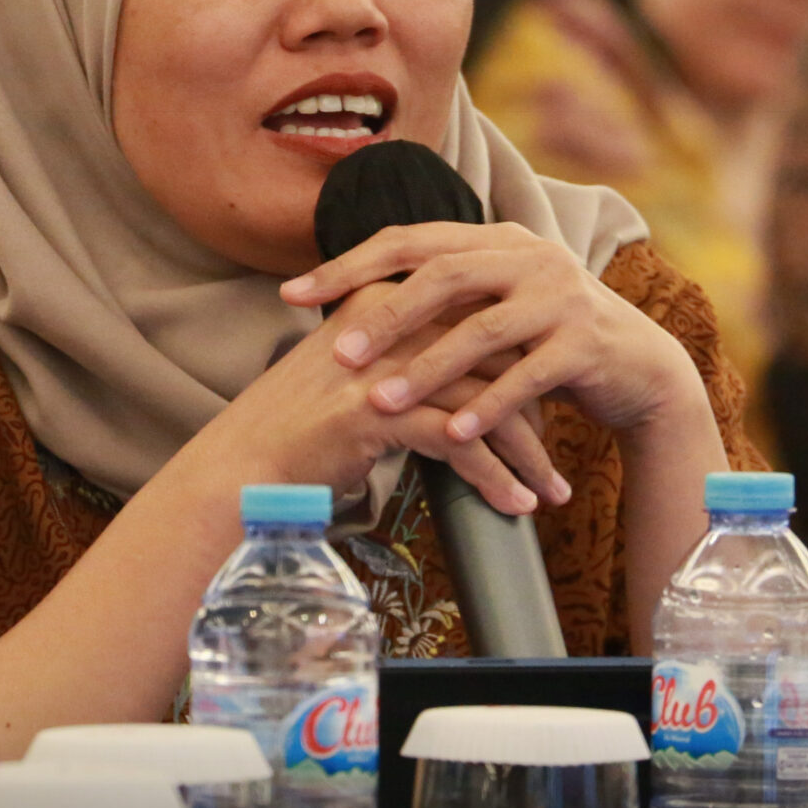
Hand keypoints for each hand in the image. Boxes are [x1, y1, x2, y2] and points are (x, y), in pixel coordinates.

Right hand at [188, 280, 569, 516]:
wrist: (246, 466)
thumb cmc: (301, 432)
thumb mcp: (356, 377)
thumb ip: (405, 362)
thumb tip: (469, 384)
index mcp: (385, 302)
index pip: (477, 325)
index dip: (520, 371)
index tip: (548, 413)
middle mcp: (388, 324)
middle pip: (492, 360)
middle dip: (538, 412)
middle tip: (561, 459)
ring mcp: (383, 366)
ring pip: (486, 403)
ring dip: (527, 455)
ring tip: (551, 492)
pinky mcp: (378, 413)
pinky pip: (461, 443)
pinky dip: (496, 478)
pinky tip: (516, 505)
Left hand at [282, 221, 707, 452]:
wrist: (637, 368)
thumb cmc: (544, 341)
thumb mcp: (493, 307)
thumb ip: (440, 298)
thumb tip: (348, 305)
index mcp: (495, 239)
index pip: (409, 240)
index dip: (348, 263)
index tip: (291, 292)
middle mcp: (528, 256)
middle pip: (442, 276)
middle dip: (383, 317)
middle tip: (336, 354)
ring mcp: (561, 297)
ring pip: (481, 330)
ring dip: (427, 369)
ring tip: (380, 403)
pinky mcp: (586, 343)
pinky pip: (528, 376)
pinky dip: (489, 405)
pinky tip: (455, 433)